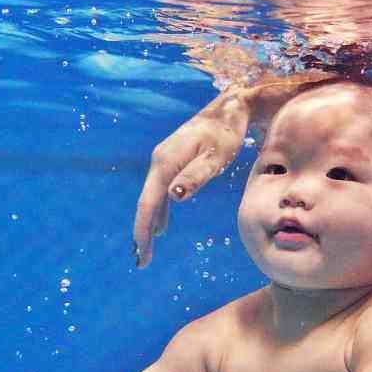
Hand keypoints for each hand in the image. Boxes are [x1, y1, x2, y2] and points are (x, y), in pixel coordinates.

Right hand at [133, 90, 251, 267]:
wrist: (229, 109)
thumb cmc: (226, 134)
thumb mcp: (216, 157)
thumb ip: (196, 176)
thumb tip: (174, 196)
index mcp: (166, 162)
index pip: (149, 203)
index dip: (143, 230)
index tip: (142, 254)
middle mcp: (159, 162)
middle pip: (145, 203)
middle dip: (141, 233)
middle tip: (142, 262)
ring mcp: (163, 161)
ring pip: (150, 199)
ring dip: (147, 224)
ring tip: (145, 250)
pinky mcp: (171, 162)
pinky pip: (159, 192)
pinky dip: (157, 211)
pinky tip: (161, 227)